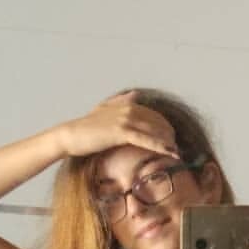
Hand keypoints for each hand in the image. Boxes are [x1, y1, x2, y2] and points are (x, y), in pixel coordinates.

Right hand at [54, 90, 178, 159]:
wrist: (70, 135)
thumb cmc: (86, 127)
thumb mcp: (105, 109)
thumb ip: (121, 101)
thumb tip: (135, 94)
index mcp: (127, 104)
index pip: (155, 115)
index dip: (165, 127)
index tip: (172, 139)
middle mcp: (129, 108)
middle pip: (159, 122)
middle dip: (170, 136)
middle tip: (177, 149)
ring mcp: (125, 119)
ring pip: (155, 130)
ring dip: (169, 142)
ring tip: (177, 154)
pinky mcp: (121, 131)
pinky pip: (146, 139)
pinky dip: (160, 146)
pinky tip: (171, 154)